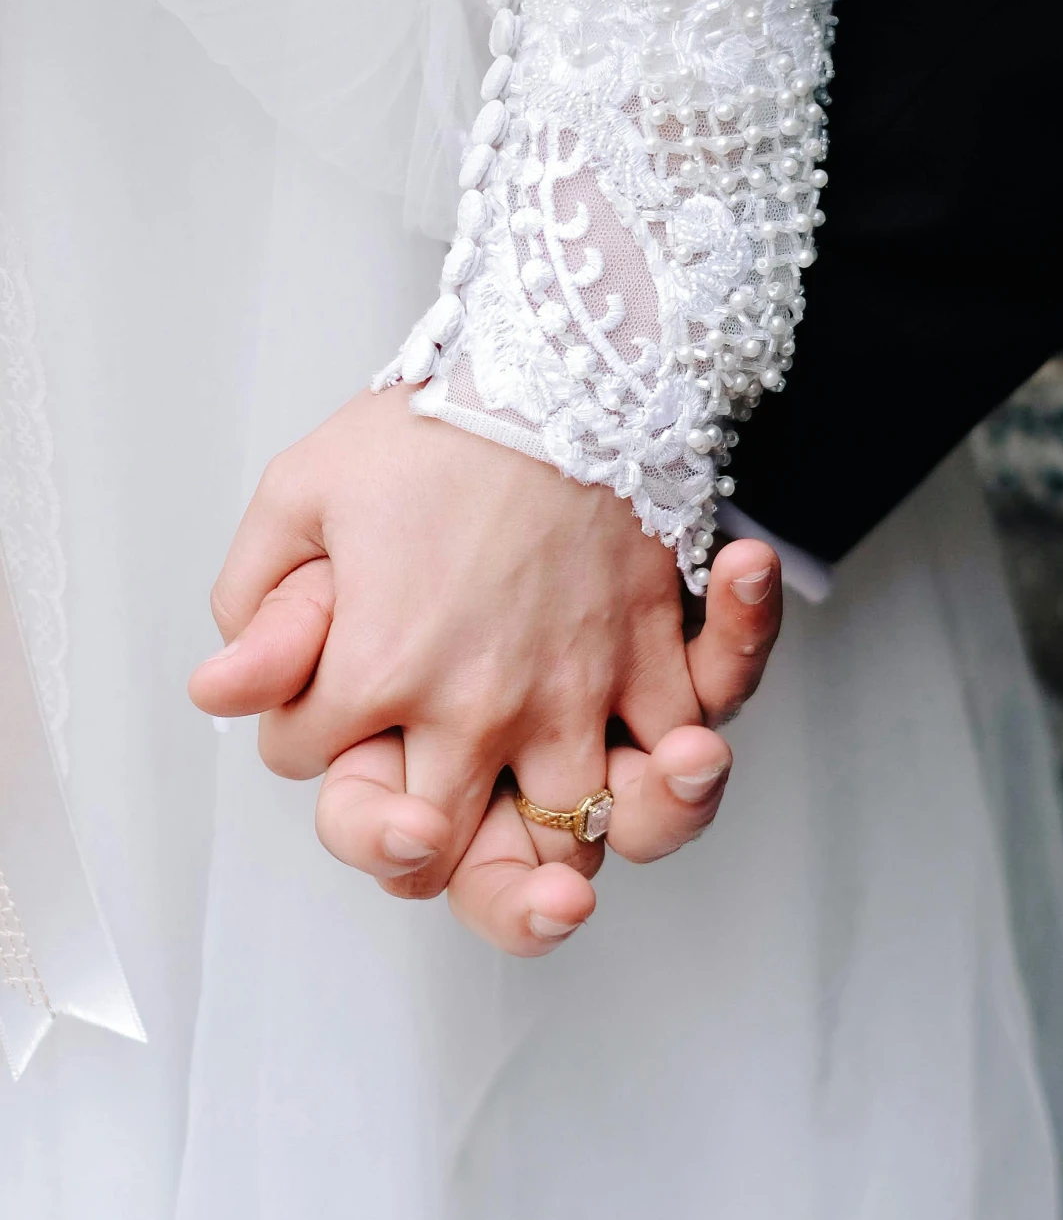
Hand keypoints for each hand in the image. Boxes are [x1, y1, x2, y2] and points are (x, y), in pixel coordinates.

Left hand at [189, 386, 782, 911]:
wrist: (566, 363)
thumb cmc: (439, 421)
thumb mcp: (304, 491)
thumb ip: (257, 603)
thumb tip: (222, 689)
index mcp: (380, 671)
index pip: (307, 760)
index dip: (304, 726)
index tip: (326, 687)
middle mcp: (477, 707)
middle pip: (435, 847)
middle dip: (414, 848)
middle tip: (423, 821)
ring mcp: (574, 694)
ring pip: (566, 834)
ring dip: (553, 856)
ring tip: (546, 855)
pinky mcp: (651, 663)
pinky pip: (680, 750)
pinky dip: (683, 766)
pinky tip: (668, 761)